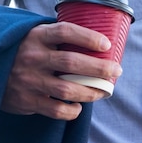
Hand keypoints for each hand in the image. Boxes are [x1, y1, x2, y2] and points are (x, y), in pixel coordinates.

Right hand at [1, 22, 122, 119]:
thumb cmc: (25, 51)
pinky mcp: (26, 100)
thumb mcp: (36, 36)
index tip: (106, 45)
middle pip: (72, 62)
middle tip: (116, 71)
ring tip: (104, 91)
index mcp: (36, 37)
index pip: (65, 32)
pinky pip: (56, 109)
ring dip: (91, 92)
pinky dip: (72, 110)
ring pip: (68, 89)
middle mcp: (32, 57)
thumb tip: (100, 42)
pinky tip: (79, 106)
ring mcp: (29, 80)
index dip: (88, 37)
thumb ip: (60, 37)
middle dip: (100, 68)